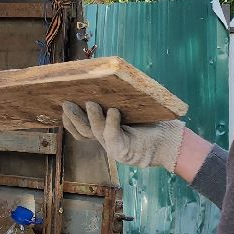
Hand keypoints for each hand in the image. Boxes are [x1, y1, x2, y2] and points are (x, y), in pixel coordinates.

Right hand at [62, 100, 184, 171]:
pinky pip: (112, 136)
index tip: (61, 107)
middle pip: (83, 132)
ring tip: (91, 102)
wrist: (172, 142)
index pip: (81, 132)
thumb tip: (103, 82)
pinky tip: (114, 111)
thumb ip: (115, 104)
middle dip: (73, 117)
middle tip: (66, 102)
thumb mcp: (131, 113)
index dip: (69, 122)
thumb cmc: (154, 124)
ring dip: (92, 116)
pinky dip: (111, 123)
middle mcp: (107, 143)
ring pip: (96, 132)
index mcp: (106, 134)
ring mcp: (114, 149)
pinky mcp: (124, 151)